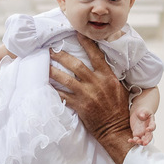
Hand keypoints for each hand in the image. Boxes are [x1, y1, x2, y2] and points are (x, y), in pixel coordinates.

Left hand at [49, 36, 134, 163]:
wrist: (117, 129)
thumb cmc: (119, 109)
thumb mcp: (119, 88)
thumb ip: (109, 76)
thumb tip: (100, 64)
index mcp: (108, 77)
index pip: (96, 55)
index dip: (86, 43)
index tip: (77, 34)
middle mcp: (97, 83)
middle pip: (76, 64)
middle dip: (62, 56)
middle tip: (51, 49)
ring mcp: (87, 95)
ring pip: (66, 79)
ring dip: (53, 71)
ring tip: (44, 65)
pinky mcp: (80, 107)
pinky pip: (62, 96)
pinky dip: (53, 90)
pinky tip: (44, 85)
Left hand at [130, 108, 155, 145]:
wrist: (139, 113)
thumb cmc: (143, 111)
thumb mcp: (144, 110)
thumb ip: (143, 113)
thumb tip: (142, 116)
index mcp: (151, 122)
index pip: (153, 126)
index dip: (151, 128)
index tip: (147, 129)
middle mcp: (148, 129)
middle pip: (149, 136)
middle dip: (147, 140)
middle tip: (145, 143)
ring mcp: (142, 132)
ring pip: (143, 139)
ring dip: (140, 142)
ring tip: (136, 141)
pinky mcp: (137, 134)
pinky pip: (136, 139)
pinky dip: (133, 140)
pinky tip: (130, 140)